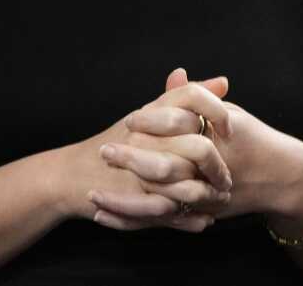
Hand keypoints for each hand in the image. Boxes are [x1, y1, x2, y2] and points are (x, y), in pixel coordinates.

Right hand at [59, 70, 232, 232]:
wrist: (72, 174)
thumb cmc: (118, 140)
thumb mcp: (150, 113)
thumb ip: (186, 96)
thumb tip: (224, 81)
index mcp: (152, 114)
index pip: (194, 99)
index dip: (219, 113)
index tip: (230, 130)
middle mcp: (147, 139)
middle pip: (199, 149)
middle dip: (219, 167)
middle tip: (228, 178)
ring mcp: (140, 172)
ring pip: (188, 187)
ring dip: (208, 197)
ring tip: (220, 200)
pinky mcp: (134, 200)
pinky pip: (170, 213)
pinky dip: (189, 220)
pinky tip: (204, 220)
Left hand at [99, 69, 302, 224]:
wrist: (281, 176)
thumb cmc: (252, 139)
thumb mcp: (228, 113)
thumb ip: (198, 97)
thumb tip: (175, 74)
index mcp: (216, 136)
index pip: (179, 126)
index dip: (152, 122)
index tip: (130, 119)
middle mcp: (210, 167)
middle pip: (165, 165)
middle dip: (132, 159)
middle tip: (104, 152)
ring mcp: (206, 193)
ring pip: (161, 198)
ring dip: (126, 198)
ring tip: (94, 191)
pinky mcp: (200, 211)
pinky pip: (162, 218)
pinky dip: (133, 218)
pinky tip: (107, 213)